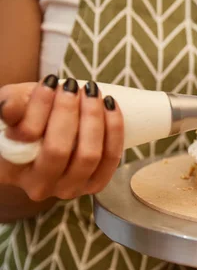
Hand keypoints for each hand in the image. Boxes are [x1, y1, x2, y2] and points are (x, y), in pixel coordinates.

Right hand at [0, 75, 123, 200]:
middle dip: (70, 111)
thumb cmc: (26, 121)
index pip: (29, 137)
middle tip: (73, 86)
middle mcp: (41, 186)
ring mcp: (71, 188)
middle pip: (60, 149)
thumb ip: (10, 106)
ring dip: (94, 118)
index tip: (51, 81)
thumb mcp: (13, 109)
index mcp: (11, 170)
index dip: (41, 106)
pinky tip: (110, 106)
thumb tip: (9, 108)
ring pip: (89, 155)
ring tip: (92, 92)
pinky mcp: (96, 184)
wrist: (51, 137)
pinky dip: (114, 130)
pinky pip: (111, 158)